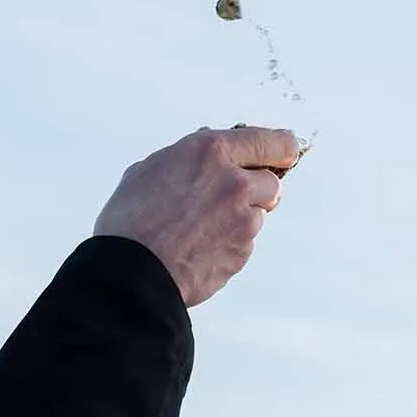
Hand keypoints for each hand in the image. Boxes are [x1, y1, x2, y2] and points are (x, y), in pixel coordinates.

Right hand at [94, 127, 300, 306]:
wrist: (130, 274)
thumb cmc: (130, 220)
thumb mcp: (151, 169)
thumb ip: (188, 160)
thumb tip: (204, 161)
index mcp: (211, 152)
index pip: (271, 142)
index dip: (282, 148)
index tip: (287, 152)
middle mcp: (235, 182)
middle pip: (271, 182)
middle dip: (255, 189)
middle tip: (226, 198)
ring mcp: (243, 221)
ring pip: (256, 216)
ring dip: (237, 220)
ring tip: (196, 231)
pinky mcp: (242, 254)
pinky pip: (244, 245)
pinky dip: (227, 246)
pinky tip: (196, 250)